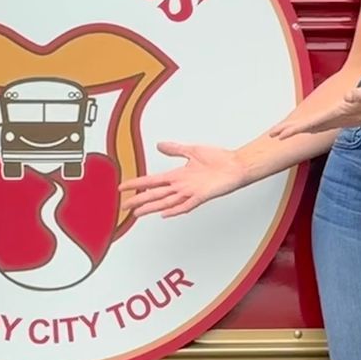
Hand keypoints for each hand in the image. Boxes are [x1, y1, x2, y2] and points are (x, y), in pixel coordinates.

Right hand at [119, 142, 246, 219]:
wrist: (236, 166)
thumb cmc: (219, 159)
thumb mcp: (192, 150)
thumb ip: (175, 149)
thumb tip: (160, 145)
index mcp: (178, 175)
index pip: (152, 181)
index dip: (137, 184)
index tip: (124, 187)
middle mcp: (182, 185)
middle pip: (155, 194)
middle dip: (138, 199)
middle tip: (124, 205)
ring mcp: (190, 192)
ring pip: (165, 202)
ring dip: (151, 207)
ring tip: (137, 212)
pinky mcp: (201, 195)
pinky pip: (185, 205)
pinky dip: (174, 210)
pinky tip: (164, 214)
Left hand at [269, 81, 360, 137]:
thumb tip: (349, 96)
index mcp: (342, 113)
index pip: (314, 122)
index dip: (297, 128)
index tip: (282, 133)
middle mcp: (341, 119)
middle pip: (311, 127)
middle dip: (292, 131)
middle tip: (274, 134)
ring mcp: (344, 120)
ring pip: (317, 127)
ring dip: (301, 130)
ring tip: (286, 132)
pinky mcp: (348, 117)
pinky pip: (325, 124)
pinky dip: (313, 126)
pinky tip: (310, 127)